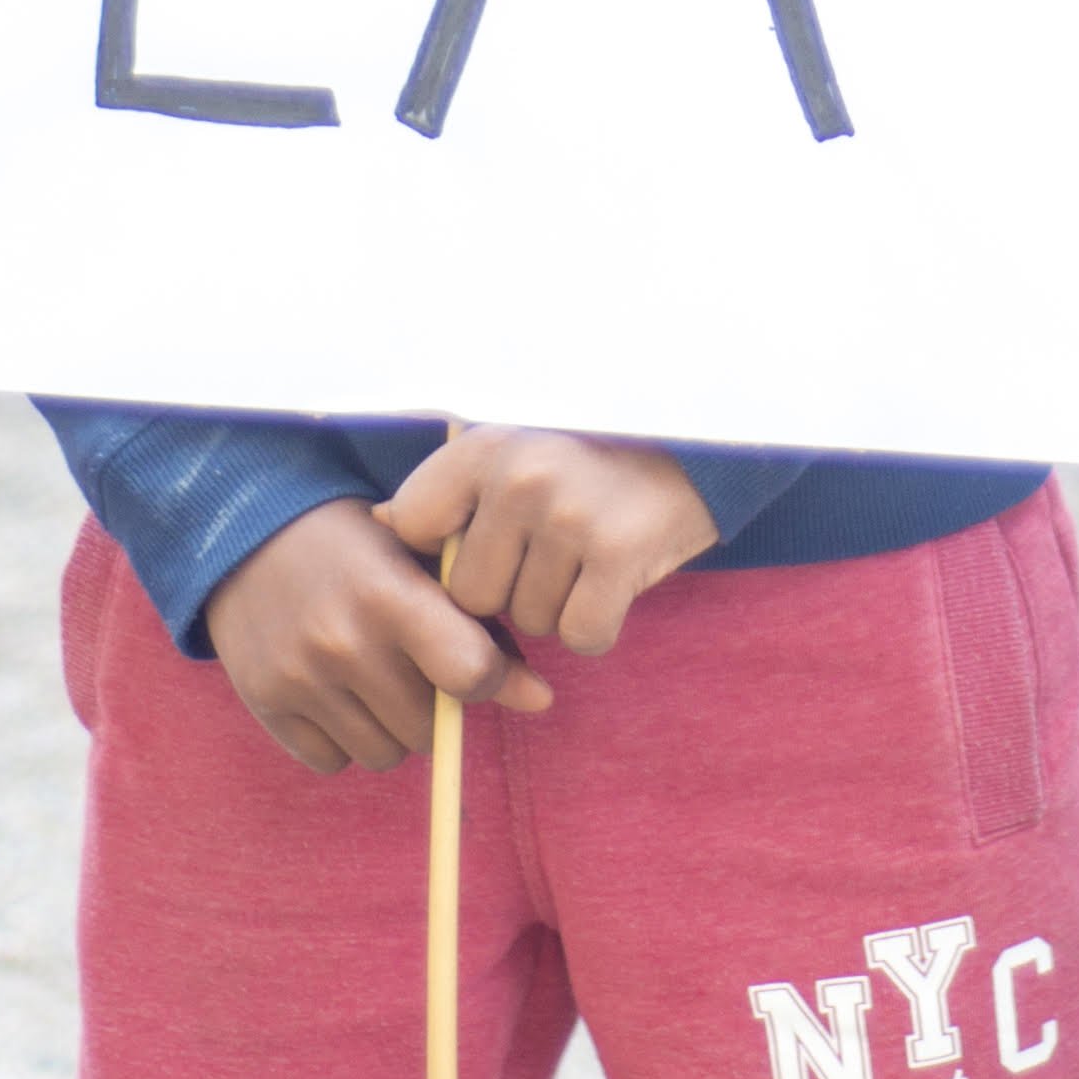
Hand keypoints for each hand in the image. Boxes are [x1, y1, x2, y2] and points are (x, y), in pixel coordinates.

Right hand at [202, 497, 550, 771]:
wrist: (247, 533)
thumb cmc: (355, 547)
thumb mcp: (420, 564)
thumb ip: (481, 630)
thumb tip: (541, 701)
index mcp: (391, 595)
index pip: (470, 674)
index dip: (487, 679)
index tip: (474, 665)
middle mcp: (343, 641)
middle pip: (427, 728)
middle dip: (431, 705)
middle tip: (410, 665)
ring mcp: (300, 678)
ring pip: (384, 754)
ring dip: (389, 728)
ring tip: (371, 678)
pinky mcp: (267, 704)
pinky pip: (333, 761)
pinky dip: (343, 739)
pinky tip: (333, 692)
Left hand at [379, 427, 717, 658]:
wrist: (699, 442)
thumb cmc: (591, 457)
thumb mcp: (514, 449)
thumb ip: (450, 488)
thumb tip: (378, 523)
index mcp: (483, 446)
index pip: (414, 528)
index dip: (444, 553)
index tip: (482, 542)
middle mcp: (519, 477)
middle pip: (472, 594)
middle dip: (508, 591)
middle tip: (550, 552)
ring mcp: (568, 516)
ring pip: (529, 620)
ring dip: (557, 605)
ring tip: (587, 554)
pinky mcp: (618, 555)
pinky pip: (581, 635)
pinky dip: (598, 626)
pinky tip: (613, 582)